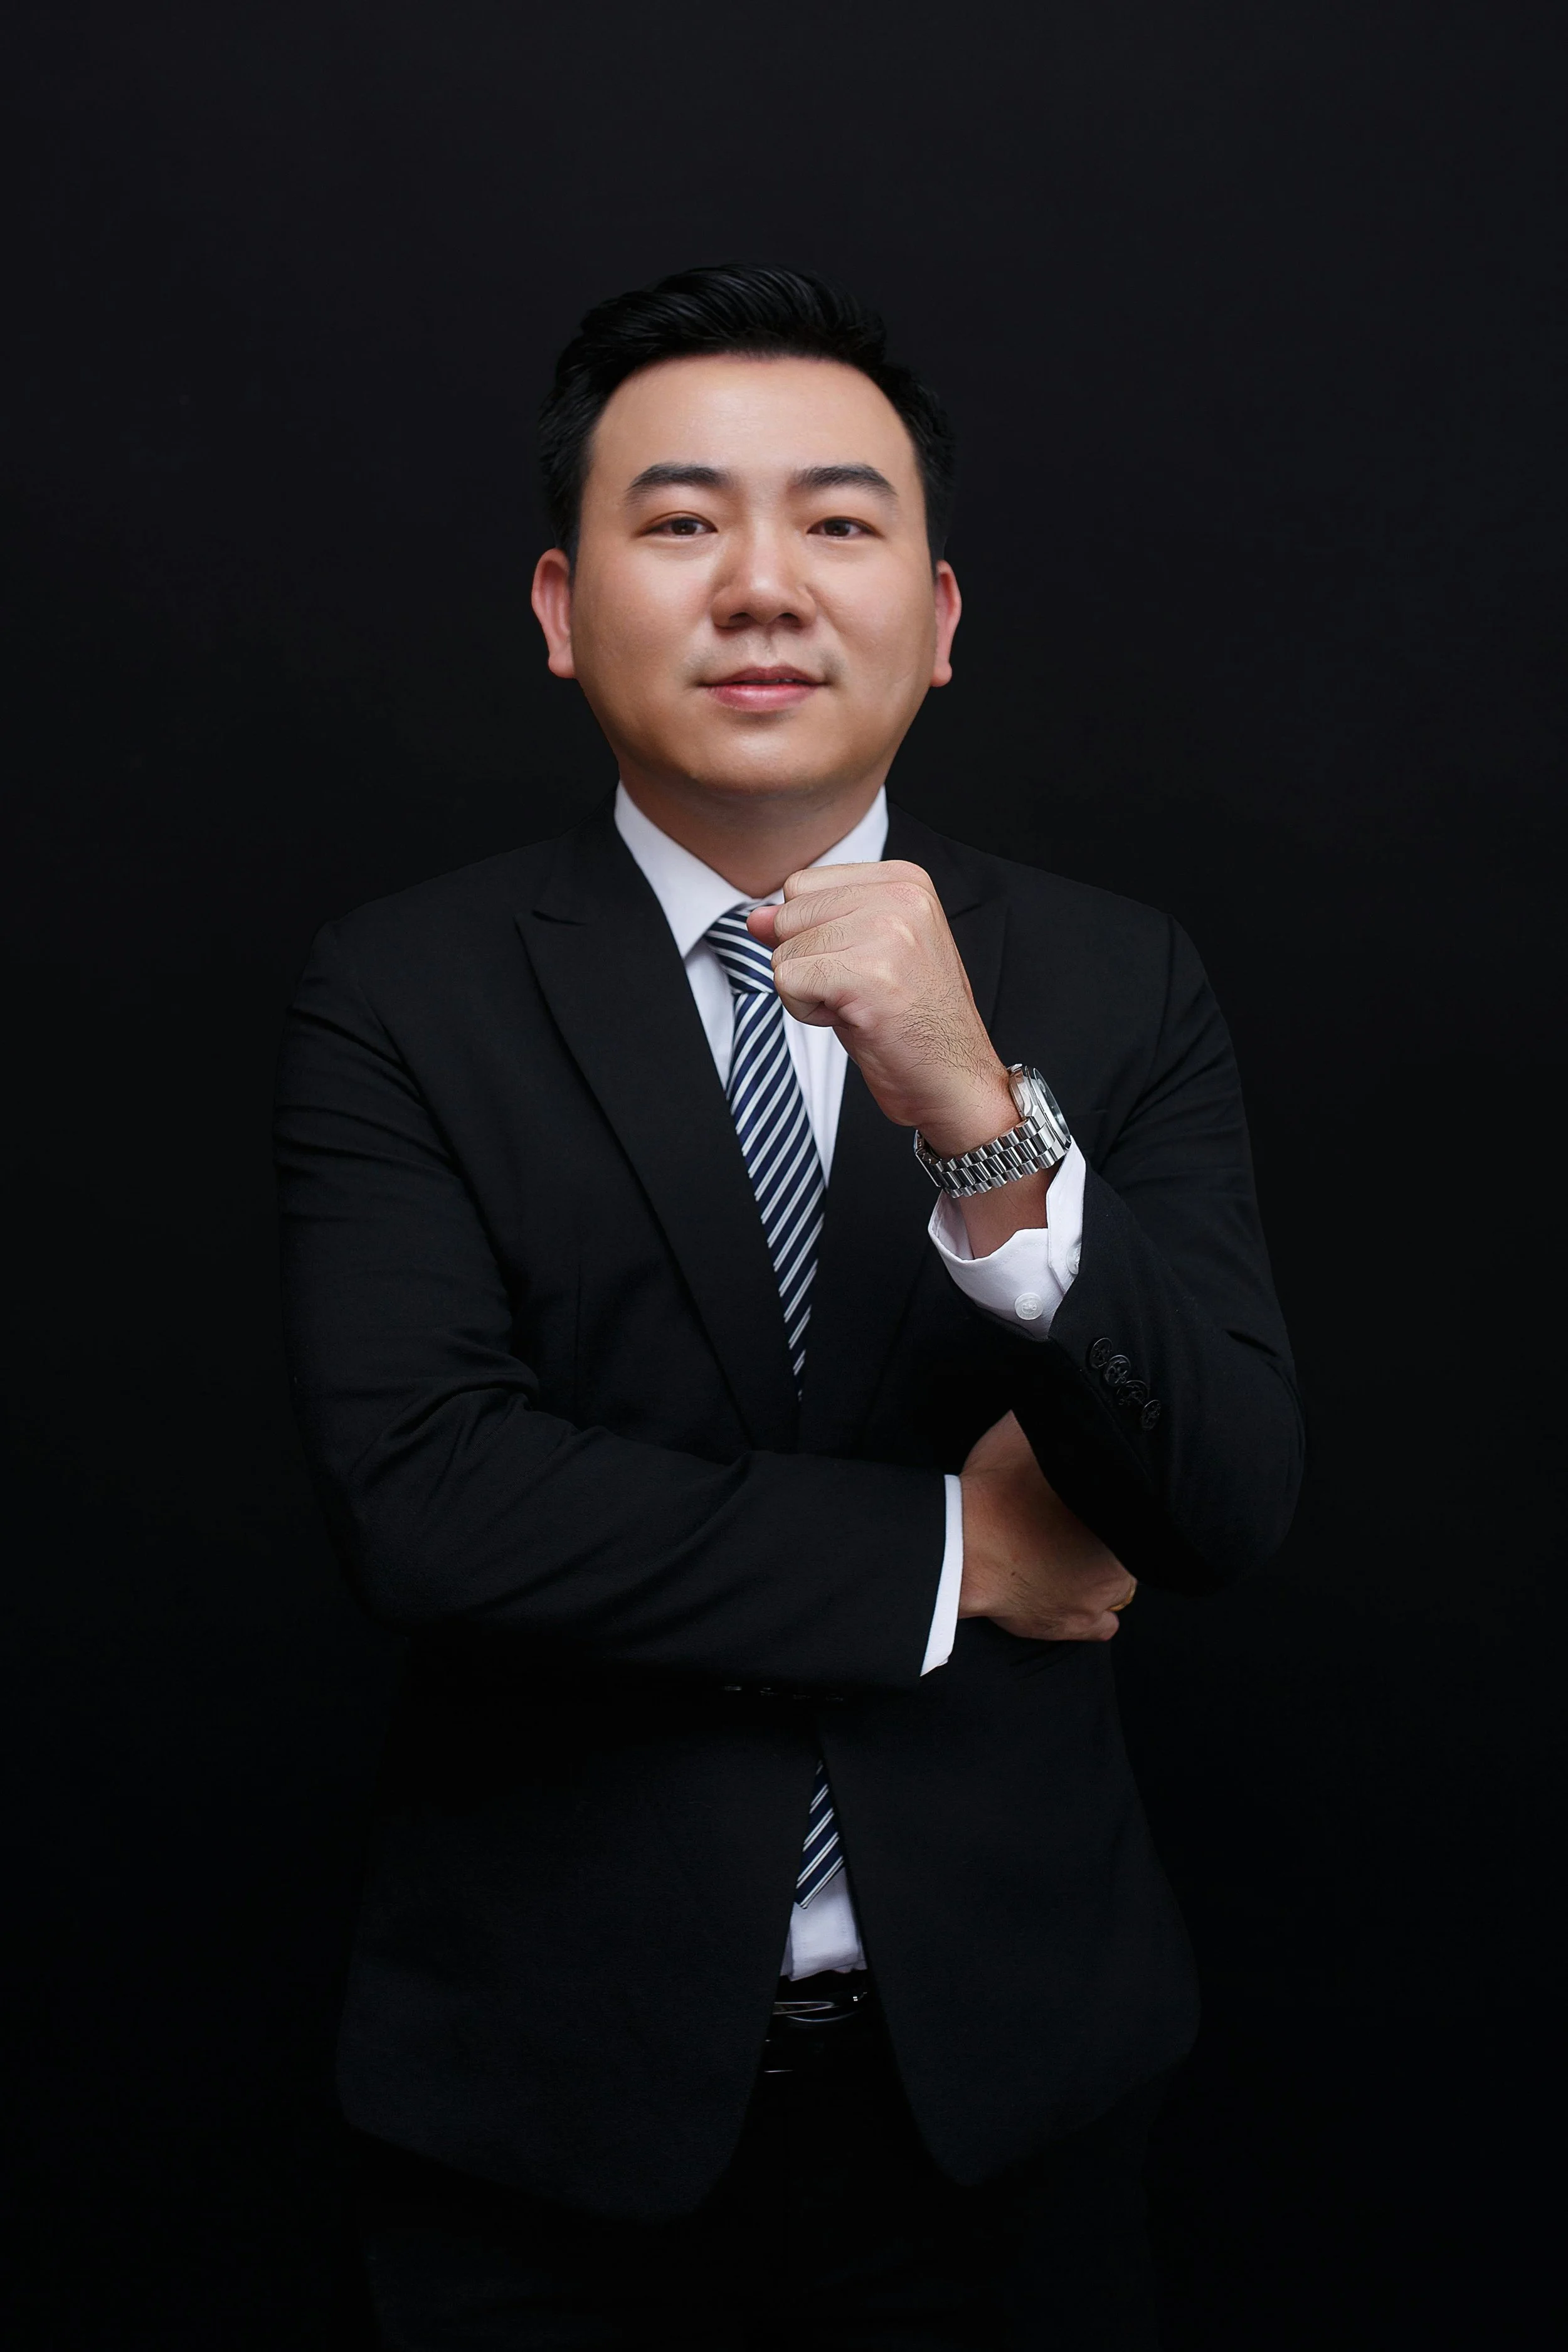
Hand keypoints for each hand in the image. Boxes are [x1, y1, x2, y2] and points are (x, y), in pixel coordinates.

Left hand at [747, 861, 1016, 1154]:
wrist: (954, 1080)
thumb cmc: (912, 1023)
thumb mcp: (860, 956)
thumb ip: (811, 926)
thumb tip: (755, 917)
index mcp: (904, 880)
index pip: (803, 885)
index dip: (812, 934)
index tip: (859, 965)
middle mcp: (900, 897)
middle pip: (789, 914)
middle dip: (806, 961)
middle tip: (859, 991)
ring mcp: (888, 932)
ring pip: (784, 950)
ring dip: (807, 990)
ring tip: (859, 1006)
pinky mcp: (868, 974)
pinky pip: (787, 981)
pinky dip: (806, 1011)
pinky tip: (853, 1020)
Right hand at [958, 1411, 1133, 1641]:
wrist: (965, 1547)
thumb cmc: (997, 1486)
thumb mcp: (1021, 1428)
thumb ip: (1050, 1411)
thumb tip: (1067, 1390)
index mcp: (1118, 1502)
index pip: (1141, 1497)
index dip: (1119, 1491)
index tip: (1098, 1486)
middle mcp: (1122, 1549)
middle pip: (1132, 1535)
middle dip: (1114, 1525)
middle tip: (1082, 1516)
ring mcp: (1101, 1590)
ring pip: (1121, 1578)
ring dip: (1104, 1566)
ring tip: (1075, 1551)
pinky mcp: (1077, 1620)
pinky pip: (1103, 1622)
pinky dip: (1095, 1612)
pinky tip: (1080, 1596)